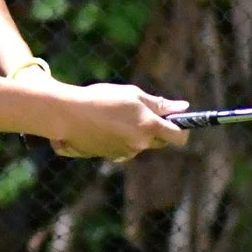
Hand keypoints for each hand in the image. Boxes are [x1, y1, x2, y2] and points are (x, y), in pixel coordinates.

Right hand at [50, 83, 189, 160]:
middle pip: (160, 142)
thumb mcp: (133, 95)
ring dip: (136, 133)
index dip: (182, 129)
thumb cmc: (102, 99)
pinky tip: (105, 125)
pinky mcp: (111, 156)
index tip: (177, 121)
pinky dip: (120, 138)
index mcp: (149, 127)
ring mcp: (125, 152)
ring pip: (140, 144)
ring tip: (116, 116)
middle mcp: (140, 144)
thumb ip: (159, 104)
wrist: (69, 115)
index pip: (178, 137)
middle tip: (142, 112)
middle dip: (156, 130)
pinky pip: (124, 147)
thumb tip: (183, 107)